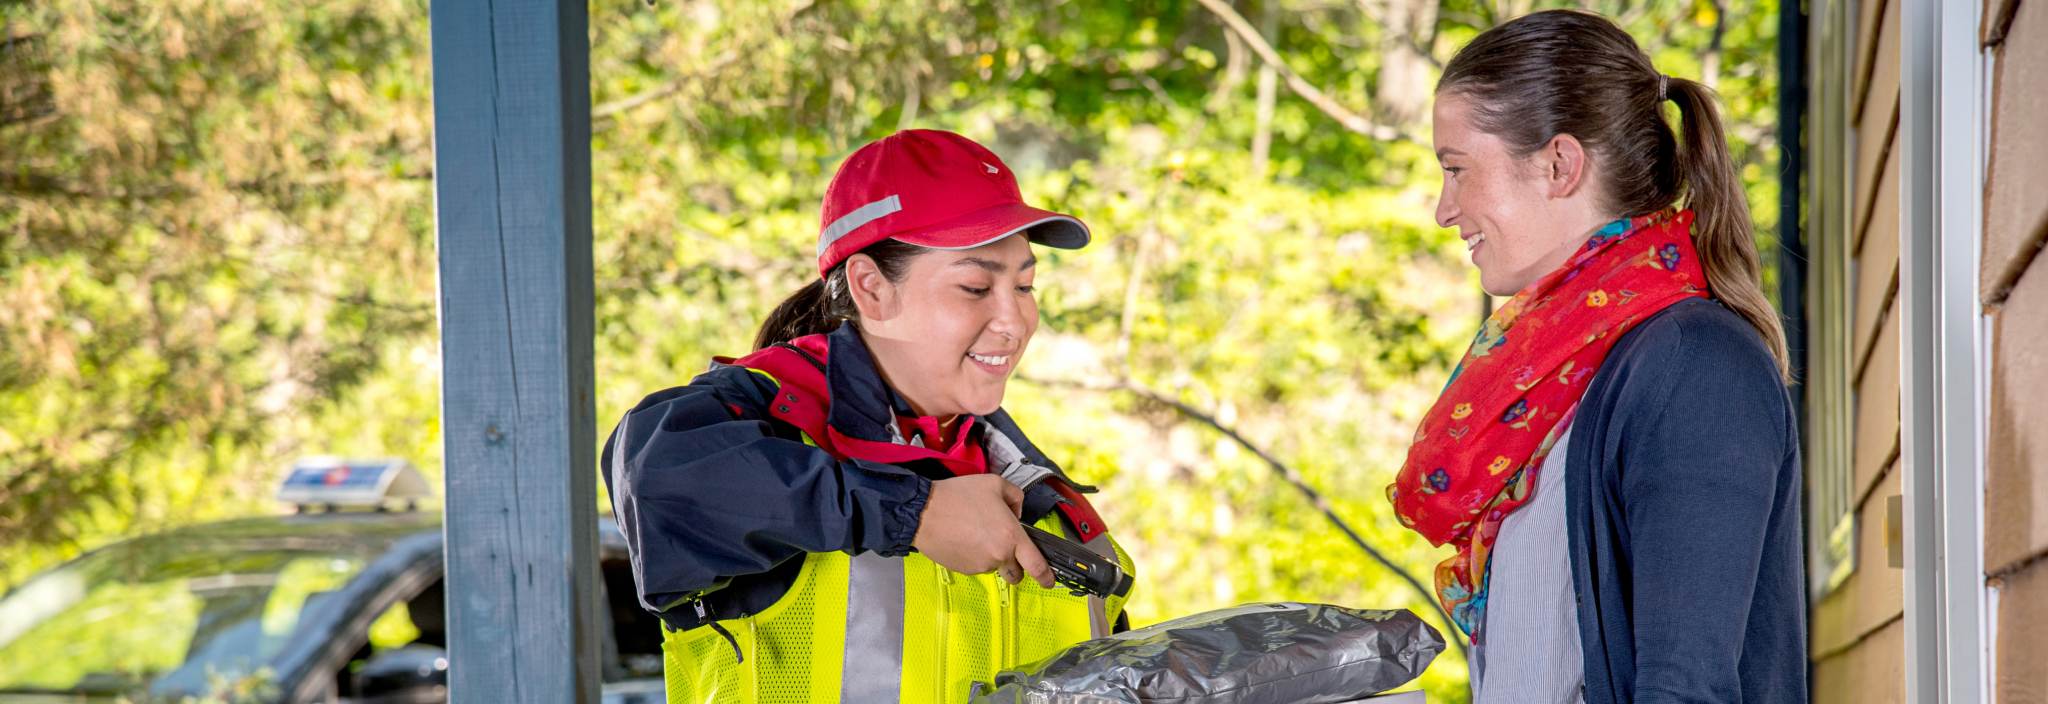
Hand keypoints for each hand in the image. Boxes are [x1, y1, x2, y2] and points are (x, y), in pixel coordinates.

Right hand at [911, 474, 1053, 587]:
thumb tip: (1017, 512)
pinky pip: (977, 566)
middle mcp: (998, 555)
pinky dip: (974, 556)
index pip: (1036, 565)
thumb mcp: (995, 484)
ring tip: (975, 532)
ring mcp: (980, 565)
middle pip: (1015, 573)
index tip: (1049, 580)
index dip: (1046, 577)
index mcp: (1011, 536)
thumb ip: (1016, 497)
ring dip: (991, 555)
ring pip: (994, 567)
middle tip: (1004, 546)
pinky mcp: (964, 570)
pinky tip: (964, 538)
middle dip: (1015, 565)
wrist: (924, 512)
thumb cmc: (957, 497)